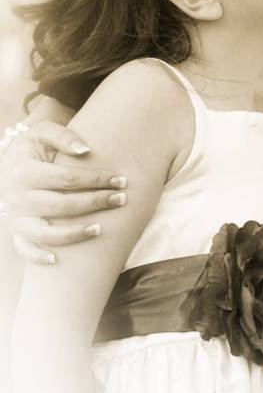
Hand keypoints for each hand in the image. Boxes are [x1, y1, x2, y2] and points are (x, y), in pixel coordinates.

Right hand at [0, 120, 126, 263]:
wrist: (8, 163)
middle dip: (95, 203)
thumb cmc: (34, 148)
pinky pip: (24, 249)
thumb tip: (86, 151)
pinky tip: (57, 260)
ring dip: (74, 234)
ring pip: (44, 233)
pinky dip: (37, 257)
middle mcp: (16, 196)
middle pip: (61, 206)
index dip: (97, 180)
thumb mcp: (43, 133)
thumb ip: (63, 136)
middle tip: (120, 200)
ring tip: (100, 229)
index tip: (121, 180)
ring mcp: (15, 216)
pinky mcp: (15, 230)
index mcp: (23, 170)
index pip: (67, 178)